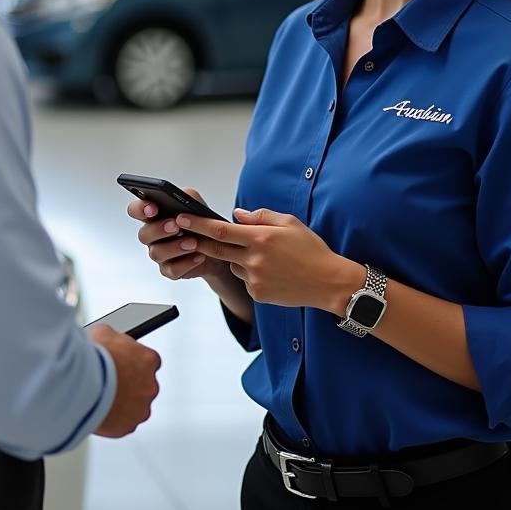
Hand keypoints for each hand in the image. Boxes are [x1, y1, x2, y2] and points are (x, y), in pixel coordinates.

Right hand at [89, 325, 160, 437]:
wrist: (83, 384)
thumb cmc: (94, 359)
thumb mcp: (104, 333)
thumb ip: (114, 338)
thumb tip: (109, 339)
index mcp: (148, 360)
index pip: (148, 360)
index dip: (133, 362)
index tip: (123, 363)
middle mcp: (150, 385)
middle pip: (143, 385)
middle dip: (129, 384)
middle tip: (110, 381)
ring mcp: (140, 408)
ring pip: (134, 406)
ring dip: (122, 402)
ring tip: (101, 396)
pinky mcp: (127, 426)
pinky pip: (122, 423)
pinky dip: (112, 418)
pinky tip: (99, 409)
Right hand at [127, 186, 228, 282]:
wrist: (217, 246)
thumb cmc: (201, 221)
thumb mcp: (197, 203)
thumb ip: (187, 196)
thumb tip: (178, 196)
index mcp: (153, 215)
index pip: (136, 210)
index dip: (140, 209)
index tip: (152, 208)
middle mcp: (152, 235)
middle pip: (143, 234)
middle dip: (159, 230)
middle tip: (176, 226)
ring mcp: (160, 253)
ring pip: (156, 253)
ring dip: (175, 247)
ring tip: (193, 242)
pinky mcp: (170, 269)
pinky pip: (172, 269)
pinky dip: (186, 263)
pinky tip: (199, 256)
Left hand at [175, 207, 361, 311]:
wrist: (329, 282)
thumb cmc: (311, 249)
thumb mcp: (290, 223)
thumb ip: (260, 216)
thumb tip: (236, 215)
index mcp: (261, 238)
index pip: (220, 230)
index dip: (197, 224)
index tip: (181, 217)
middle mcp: (254, 260)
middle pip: (217, 249)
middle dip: (199, 240)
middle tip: (185, 232)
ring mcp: (255, 279)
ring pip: (233, 264)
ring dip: (237, 258)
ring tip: (266, 257)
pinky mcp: (258, 295)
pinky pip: (245, 280)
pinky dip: (250, 273)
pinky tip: (272, 272)